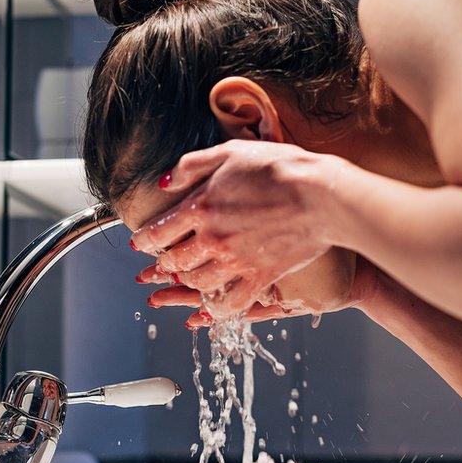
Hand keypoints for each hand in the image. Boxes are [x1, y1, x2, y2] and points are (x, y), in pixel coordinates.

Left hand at [130, 140, 347, 316]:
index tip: (140, 244)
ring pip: (197, 283)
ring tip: (183, 280)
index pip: (157, 232)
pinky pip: (230, 303)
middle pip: (174, 261)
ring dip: (186, 283)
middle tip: (159, 264)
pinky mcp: (260, 277)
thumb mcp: (230, 152)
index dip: (143, 241)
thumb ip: (192, 166)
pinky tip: (208, 310)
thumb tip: (164, 182)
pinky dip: (214, 309)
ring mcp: (236, 262)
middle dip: (162, 264)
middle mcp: (212, 239)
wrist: (322, 194)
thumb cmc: (279, 167)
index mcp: (200, 207)